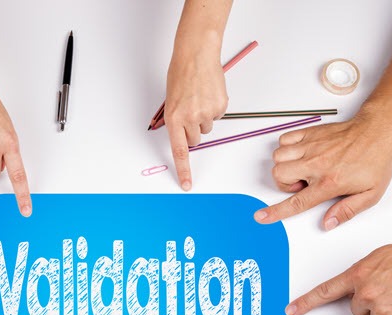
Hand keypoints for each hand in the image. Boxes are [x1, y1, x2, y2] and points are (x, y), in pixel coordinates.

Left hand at [164, 31, 227, 190]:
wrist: (197, 53)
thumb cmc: (181, 73)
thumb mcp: (171, 100)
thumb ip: (176, 120)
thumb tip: (184, 135)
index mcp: (173, 118)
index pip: (179, 151)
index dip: (184, 170)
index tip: (187, 184)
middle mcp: (190, 118)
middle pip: (195, 140)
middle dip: (193, 130)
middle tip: (190, 111)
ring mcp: (206, 112)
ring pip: (207, 128)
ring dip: (203, 117)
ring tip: (199, 97)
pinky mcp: (220, 106)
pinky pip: (217, 115)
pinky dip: (214, 107)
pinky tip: (208, 92)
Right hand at [253, 111, 391, 229]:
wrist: (378, 132)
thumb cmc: (374, 161)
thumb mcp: (370, 194)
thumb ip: (347, 211)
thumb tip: (328, 223)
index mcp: (329, 182)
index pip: (296, 202)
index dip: (276, 212)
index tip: (261, 216)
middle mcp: (316, 164)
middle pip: (279, 174)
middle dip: (285, 182)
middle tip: (302, 182)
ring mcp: (311, 147)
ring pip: (278, 156)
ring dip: (285, 164)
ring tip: (302, 167)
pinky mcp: (310, 134)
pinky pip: (284, 139)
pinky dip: (287, 147)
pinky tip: (301, 153)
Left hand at [286, 244, 391, 314]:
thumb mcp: (381, 258)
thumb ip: (363, 272)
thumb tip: (357, 283)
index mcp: (358, 275)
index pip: (325, 291)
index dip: (306, 303)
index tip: (291, 311)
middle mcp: (366, 293)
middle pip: (356, 309)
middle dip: (370, 302)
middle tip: (389, 289)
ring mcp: (381, 309)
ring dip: (387, 311)